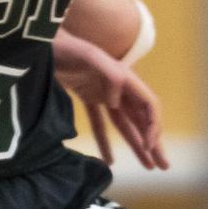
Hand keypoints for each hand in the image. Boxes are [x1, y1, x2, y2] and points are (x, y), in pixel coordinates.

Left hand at [52, 29, 169, 170]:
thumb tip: (116, 102)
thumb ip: (109, 75)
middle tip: (164, 166)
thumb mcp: (89, 56)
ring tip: (148, 166)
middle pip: (141, 118)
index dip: (153, 126)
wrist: (43, 42)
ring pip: (124, 123)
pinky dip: (104, 140)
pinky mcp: (86, 96)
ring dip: (136, 144)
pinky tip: (108, 159)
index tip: (149, 146)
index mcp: (124, 76)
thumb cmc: (67, 47)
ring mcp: (103, 92)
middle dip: (154, 142)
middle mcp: (118, 86)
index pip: (149, 105)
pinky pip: (99, 122)